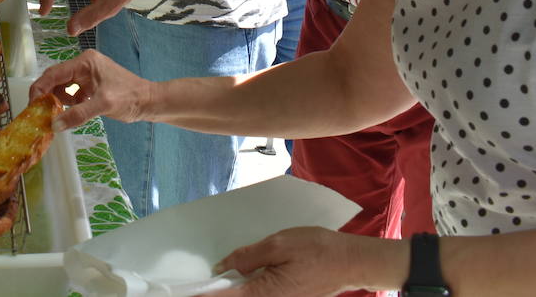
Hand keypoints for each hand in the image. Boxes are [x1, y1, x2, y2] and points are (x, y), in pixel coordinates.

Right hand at [28, 49, 152, 130]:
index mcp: (85, 62)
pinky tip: (70, 113)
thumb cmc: (129, 98)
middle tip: (38, 113)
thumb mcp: (102, 105)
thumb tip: (54, 125)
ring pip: (62, 87)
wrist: (149, 102)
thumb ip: (77, 114)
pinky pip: (71, 93)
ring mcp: (87, 75)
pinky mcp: (90, 85)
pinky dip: (67, 103)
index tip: (31, 104)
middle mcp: (83, 65)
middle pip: (56, 79)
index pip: (54, 73)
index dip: (40, 88)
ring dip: (57, 101)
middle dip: (47, 95)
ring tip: (56, 115)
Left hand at [208, 226, 403, 295]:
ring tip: (220, 272)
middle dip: (219, 288)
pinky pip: (259, 293)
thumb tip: (222, 268)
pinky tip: (241, 273)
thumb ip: (247, 257)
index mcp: (265, 293)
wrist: (350, 261)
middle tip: (200, 278)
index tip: (185, 290)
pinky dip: (247, 286)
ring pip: (247, 295)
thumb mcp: (278, 244)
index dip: (205, 292)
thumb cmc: (317, 249)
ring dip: (233, 287)